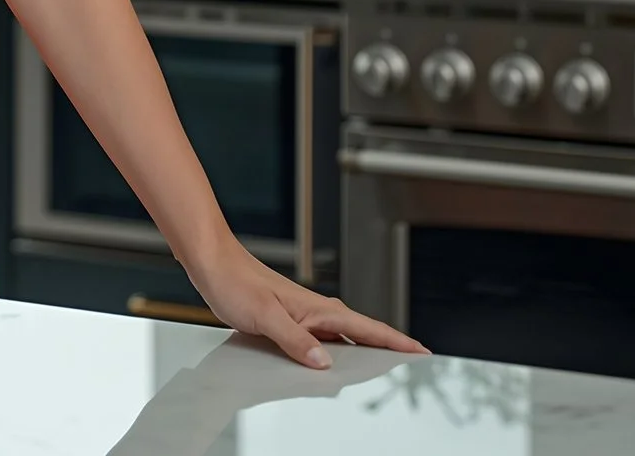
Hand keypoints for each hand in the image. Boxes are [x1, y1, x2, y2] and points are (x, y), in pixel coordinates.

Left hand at [184, 242, 425, 369]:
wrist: (212, 262)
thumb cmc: (235, 281)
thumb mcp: (265, 317)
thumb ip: (295, 341)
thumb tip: (324, 363)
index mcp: (319, 309)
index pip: (368, 329)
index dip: (397, 341)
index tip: (422, 351)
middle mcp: (317, 311)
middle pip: (362, 335)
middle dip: (387, 350)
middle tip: (411, 365)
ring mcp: (304, 316)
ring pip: (341, 339)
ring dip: (360, 354)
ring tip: (380, 371)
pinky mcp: (289, 320)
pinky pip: (320, 340)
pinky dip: (332, 353)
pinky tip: (327, 365)